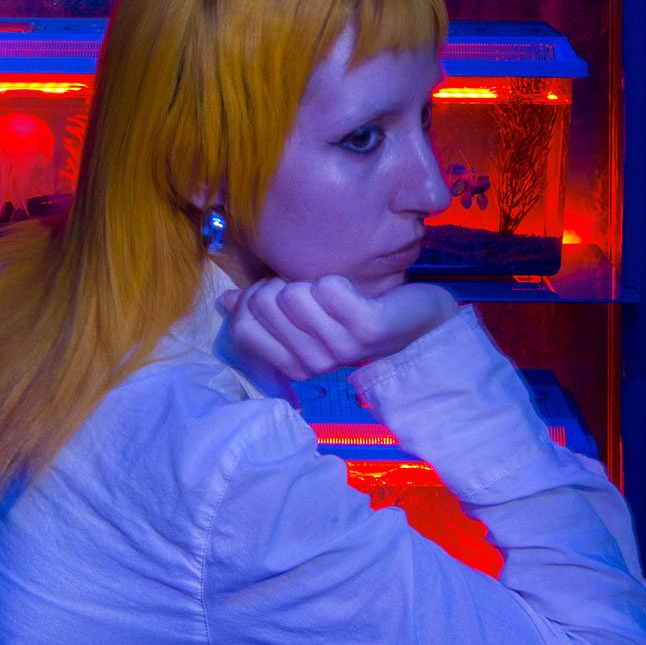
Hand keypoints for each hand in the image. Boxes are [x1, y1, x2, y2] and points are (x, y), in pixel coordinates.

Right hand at [219, 273, 458, 382]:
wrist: (421, 321)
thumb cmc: (357, 312)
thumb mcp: (306, 313)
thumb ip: (265, 308)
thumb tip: (225, 299)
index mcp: (292, 364)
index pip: (242, 326)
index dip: (252, 298)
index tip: (280, 293)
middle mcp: (311, 363)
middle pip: (263, 305)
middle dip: (283, 284)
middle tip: (315, 294)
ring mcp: (338, 349)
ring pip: (292, 294)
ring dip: (312, 282)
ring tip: (336, 295)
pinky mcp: (364, 329)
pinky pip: (327, 288)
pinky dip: (336, 280)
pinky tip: (353, 293)